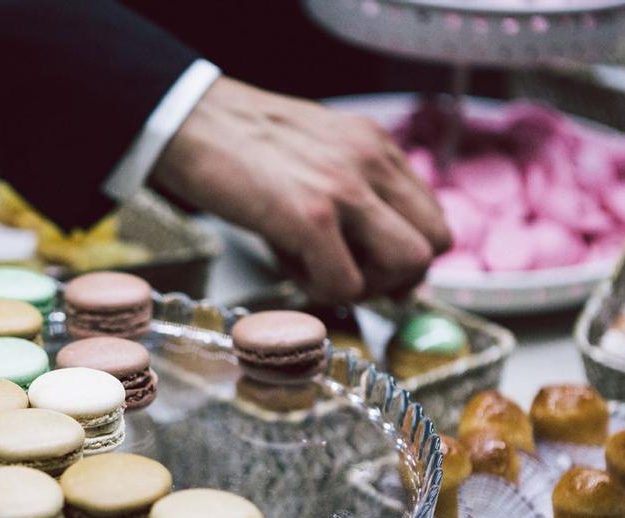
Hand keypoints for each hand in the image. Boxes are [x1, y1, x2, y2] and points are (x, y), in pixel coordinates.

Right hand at [152, 76, 450, 303]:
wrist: (191, 122)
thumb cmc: (241, 144)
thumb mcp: (318, 150)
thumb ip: (350, 186)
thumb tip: (366, 245)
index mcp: (377, 146)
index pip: (433, 217)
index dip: (405, 253)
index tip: (370, 264)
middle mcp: (372, 163)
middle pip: (433, 244)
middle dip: (396, 277)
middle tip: (352, 278)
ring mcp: (345, 190)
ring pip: (408, 264)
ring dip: (367, 286)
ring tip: (320, 272)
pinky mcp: (311, 217)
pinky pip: (345, 283)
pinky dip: (319, 290)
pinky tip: (287, 264)